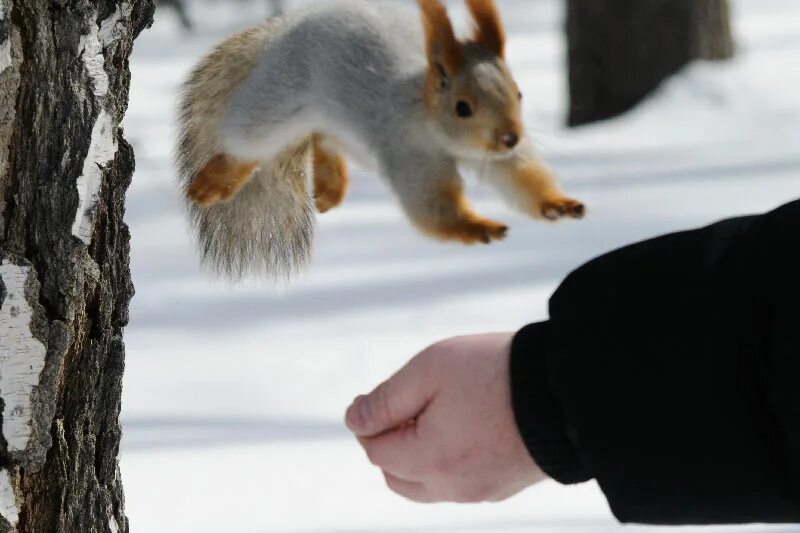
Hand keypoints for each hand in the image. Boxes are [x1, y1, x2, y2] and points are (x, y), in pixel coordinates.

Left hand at [345, 333, 546, 502]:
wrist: (566, 389)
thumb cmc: (496, 373)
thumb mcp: (429, 371)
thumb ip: (386, 399)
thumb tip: (354, 420)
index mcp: (428, 460)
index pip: (376, 450)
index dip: (370, 420)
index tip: (381, 396)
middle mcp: (453, 487)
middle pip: (397, 476)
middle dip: (391, 443)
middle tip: (408, 405)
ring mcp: (482, 490)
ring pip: (427, 485)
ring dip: (418, 455)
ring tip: (439, 413)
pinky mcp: (506, 486)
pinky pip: (459, 483)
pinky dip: (448, 460)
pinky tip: (466, 426)